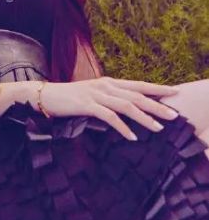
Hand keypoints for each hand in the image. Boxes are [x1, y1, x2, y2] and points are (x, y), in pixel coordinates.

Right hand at [36, 77, 178, 140]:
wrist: (45, 95)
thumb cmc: (69, 98)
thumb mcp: (93, 95)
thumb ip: (109, 99)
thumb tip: (126, 109)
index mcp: (108, 82)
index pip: (138, 85)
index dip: (157, 89)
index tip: (174, 94)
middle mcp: (105, 86)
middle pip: (137, 95)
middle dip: (157, 105)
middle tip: (174, 115)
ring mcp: (96, 94)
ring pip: (126, 105)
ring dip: (144, 118)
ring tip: (158, 128)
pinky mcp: (86, 105)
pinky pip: (109, 117)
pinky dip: (122, 127)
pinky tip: (132, 136)